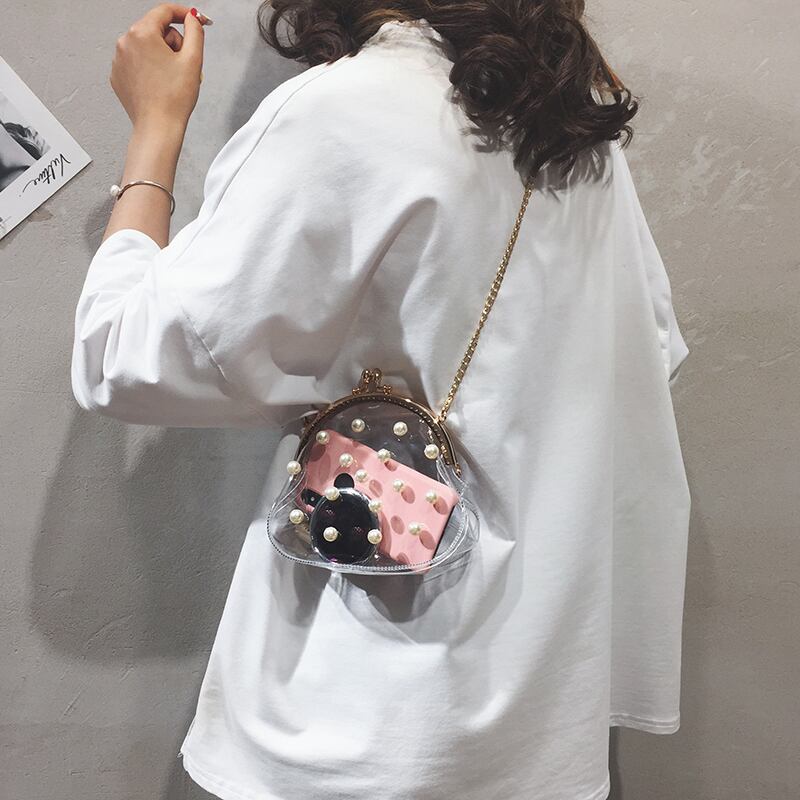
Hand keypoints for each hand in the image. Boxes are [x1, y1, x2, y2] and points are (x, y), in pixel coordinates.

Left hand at [111, 4, 206, 131]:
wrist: (158, 127)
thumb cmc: (173, 99)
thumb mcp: (193, 59)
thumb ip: (195, 31)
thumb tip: (192, 18)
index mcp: (142, 33)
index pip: (165, 11)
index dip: (184, 14)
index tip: (195, 19)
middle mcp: (125, 42)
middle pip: (156, 29)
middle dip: (173, 43)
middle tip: (182, 65)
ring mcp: (118, 59)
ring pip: (146, 46)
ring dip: (161, 57)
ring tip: (170, 78)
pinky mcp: (118, 75)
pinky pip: (137, 62)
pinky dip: (150, 69)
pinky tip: (159, 84)